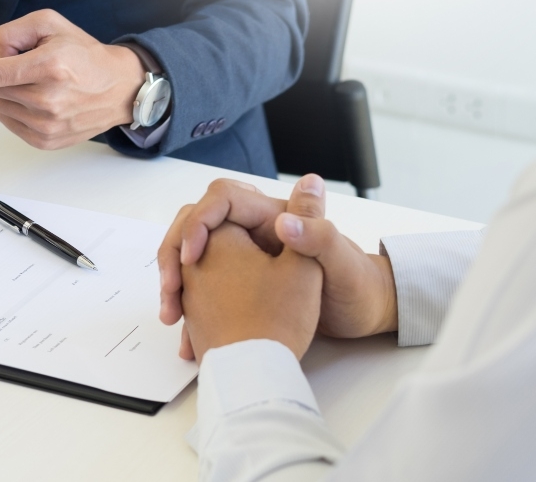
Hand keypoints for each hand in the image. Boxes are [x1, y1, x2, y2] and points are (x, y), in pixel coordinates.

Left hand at [0, 9, 145, 149]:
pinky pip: (9, 122)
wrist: (120, 88)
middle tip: (35, 67)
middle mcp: (48, 99)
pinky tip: (41, 102)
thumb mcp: (50, 24)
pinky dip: (16, 109)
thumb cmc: (84, 54)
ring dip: (10, 93)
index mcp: (49, 66)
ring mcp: (48, 124)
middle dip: (4, 73)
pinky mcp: (46, 141)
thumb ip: (13, 31)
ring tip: (43, 85)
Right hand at [159, 175, 397, 359]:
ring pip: (195, 258)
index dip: (198, 223)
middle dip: (174, 255)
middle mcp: (257, 231)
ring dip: (176, 283)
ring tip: (172, 317)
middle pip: (197, 225)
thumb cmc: (357, 286)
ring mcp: (247, 257)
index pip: (221, 199)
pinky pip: (204, 287)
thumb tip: (285, 220)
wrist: (365, 314)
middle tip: (170, 293)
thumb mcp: (341, 264)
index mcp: (274, 216)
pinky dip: (191, 307)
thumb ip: (318, 237)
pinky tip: (188, 336)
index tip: (191, 259)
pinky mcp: (242, 283)